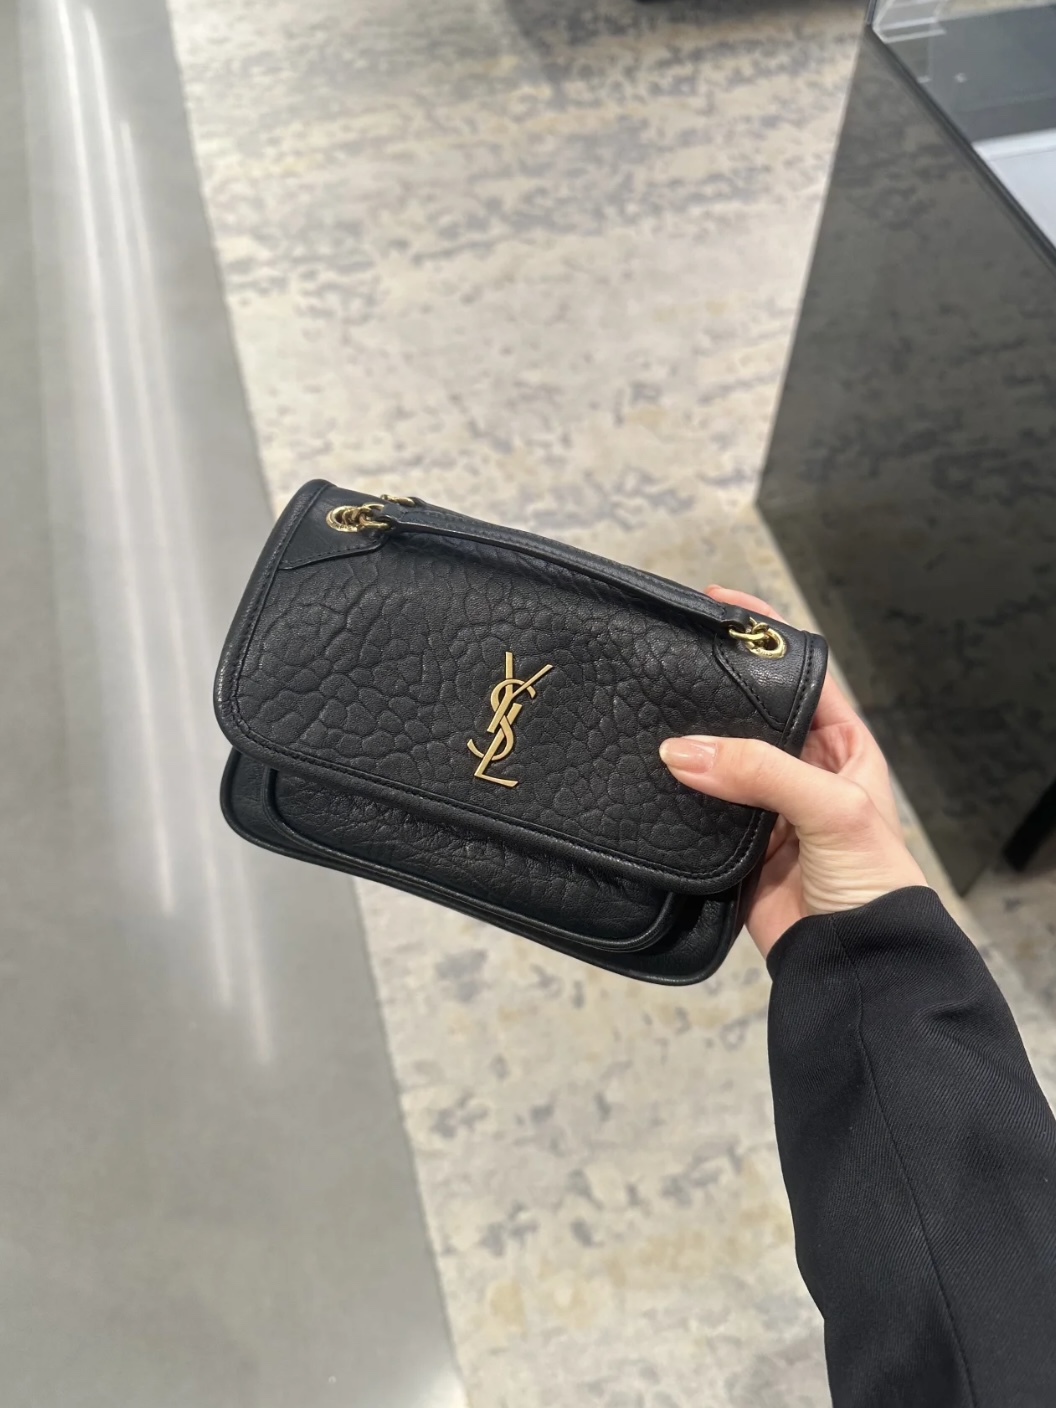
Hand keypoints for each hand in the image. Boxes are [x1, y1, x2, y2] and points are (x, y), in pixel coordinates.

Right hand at [659, 585, 928, 958]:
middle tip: (666, 658)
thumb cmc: (872, 882)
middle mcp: (802, 770)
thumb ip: (762, 772)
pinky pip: (696, 808)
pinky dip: (672, 793)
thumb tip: (682, 749)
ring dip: (687, 741)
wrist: (854, 964)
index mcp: (842, 747)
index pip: (800, 675)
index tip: (717, 606)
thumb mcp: (833, 810)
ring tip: (645, 708)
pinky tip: (645, 771)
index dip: (763, 637)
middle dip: (712, 688)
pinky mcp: (732, 846)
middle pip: (750, 714)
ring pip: (717, 759)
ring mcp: (764, 808)